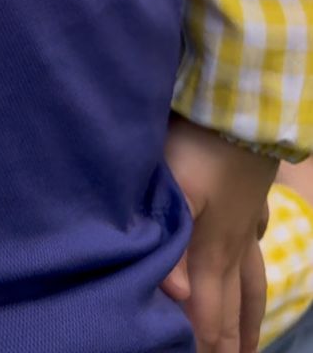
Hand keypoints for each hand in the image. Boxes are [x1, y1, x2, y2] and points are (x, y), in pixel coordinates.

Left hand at [161, 114, 276, 352]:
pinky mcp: (250, 195)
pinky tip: (255, 247)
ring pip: (251, 279)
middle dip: (230, 341)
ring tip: (250, 342)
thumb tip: (178, 298)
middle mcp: (234, 243)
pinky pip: (257, 236)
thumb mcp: (175, 191)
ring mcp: (245, 219)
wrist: (239, 103)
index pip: (210, 313)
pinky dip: (255, 254)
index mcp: (212, 249)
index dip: (206, 344)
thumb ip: (174, 247)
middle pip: (234, 305)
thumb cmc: (199, 144)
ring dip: (250, 314)